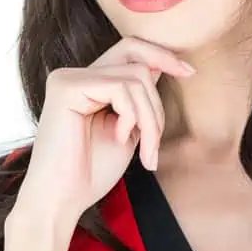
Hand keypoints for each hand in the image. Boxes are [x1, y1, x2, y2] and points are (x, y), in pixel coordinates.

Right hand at [13, 37, 192, 229]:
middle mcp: (75, 74)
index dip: (162, 55)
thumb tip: (160, 65)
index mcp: (87, 82)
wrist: (63, 200)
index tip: (189, 72)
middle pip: (135, 53)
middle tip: (158, 137)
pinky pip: (121, 88)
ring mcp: (68, 77)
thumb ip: (139, 99)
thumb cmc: (92, 172)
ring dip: (151, 119)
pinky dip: (132, 117)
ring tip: (145, 151)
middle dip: (158, 95)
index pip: (130, 50)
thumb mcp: (128, 128)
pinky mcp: (66, 87)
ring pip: (136, 77)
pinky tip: (119, 138)